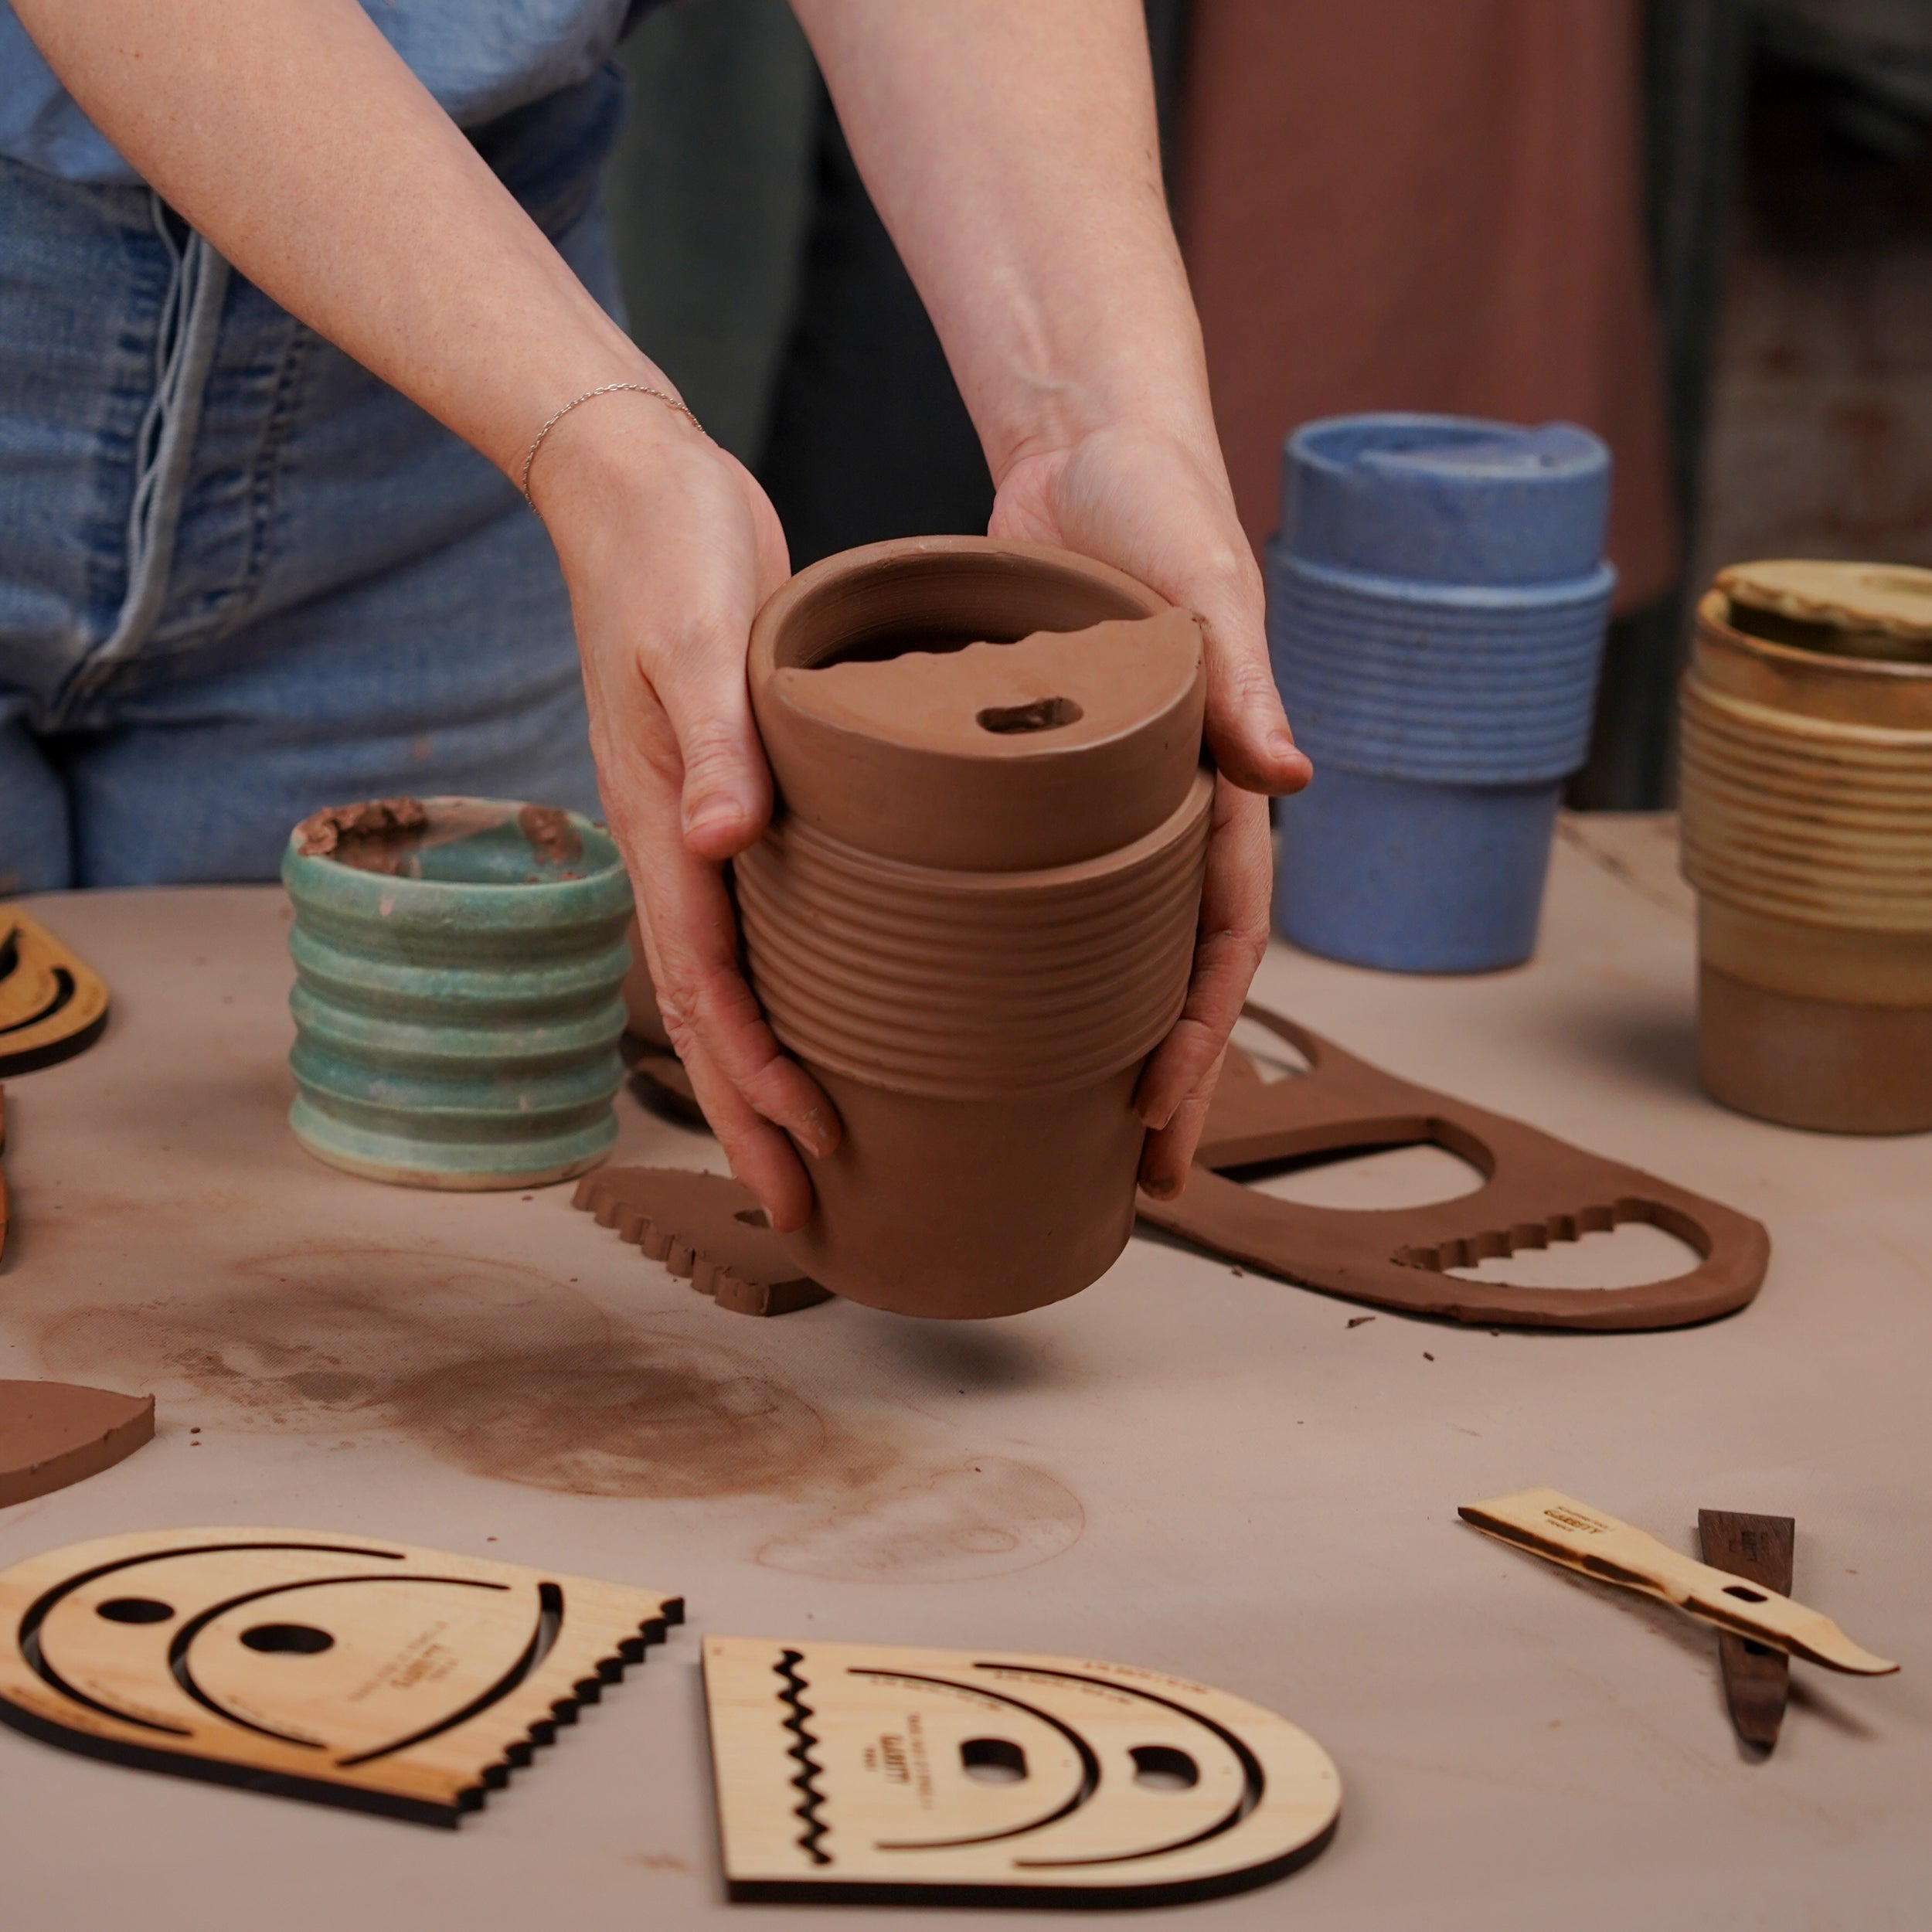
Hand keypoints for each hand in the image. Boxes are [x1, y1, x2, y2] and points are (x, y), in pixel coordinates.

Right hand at [533, 395, 837, 1230]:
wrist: (638, 484)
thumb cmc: (668, 550)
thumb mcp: (695, 634)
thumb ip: (709, 738)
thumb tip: (719, 842)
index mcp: (662, 823)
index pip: (710, 983)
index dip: (756, 1074)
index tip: (809, 1144)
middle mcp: (676, 844)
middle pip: (710, 1014)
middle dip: (751, 1116)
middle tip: (807, 1207)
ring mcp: (700, 827)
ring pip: (730, 981)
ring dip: (764, 1070)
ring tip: (816, 1147)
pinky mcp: (734, 795)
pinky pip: (755, 922)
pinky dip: (783, 988)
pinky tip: (830, 1012)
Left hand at [990, 419, 1312, 1196]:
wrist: (1092, 446)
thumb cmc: (1161, 508)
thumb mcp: (1208, 587)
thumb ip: (1243, 681)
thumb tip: (1294, 780)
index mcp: (1214, 786)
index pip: (1218, 938)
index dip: (1198, 1035)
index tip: (1163, 1115)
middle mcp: (1162, 811)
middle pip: (1167, 971)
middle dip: (1162, 1076)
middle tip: (1133, 1172)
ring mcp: (1099, 805)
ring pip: (1101, 948)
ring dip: (1092, 1038)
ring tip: (1055, 1127)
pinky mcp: (1034, 781)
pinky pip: (1033, 887)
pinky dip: (1017, 955)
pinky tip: (974, 1006)